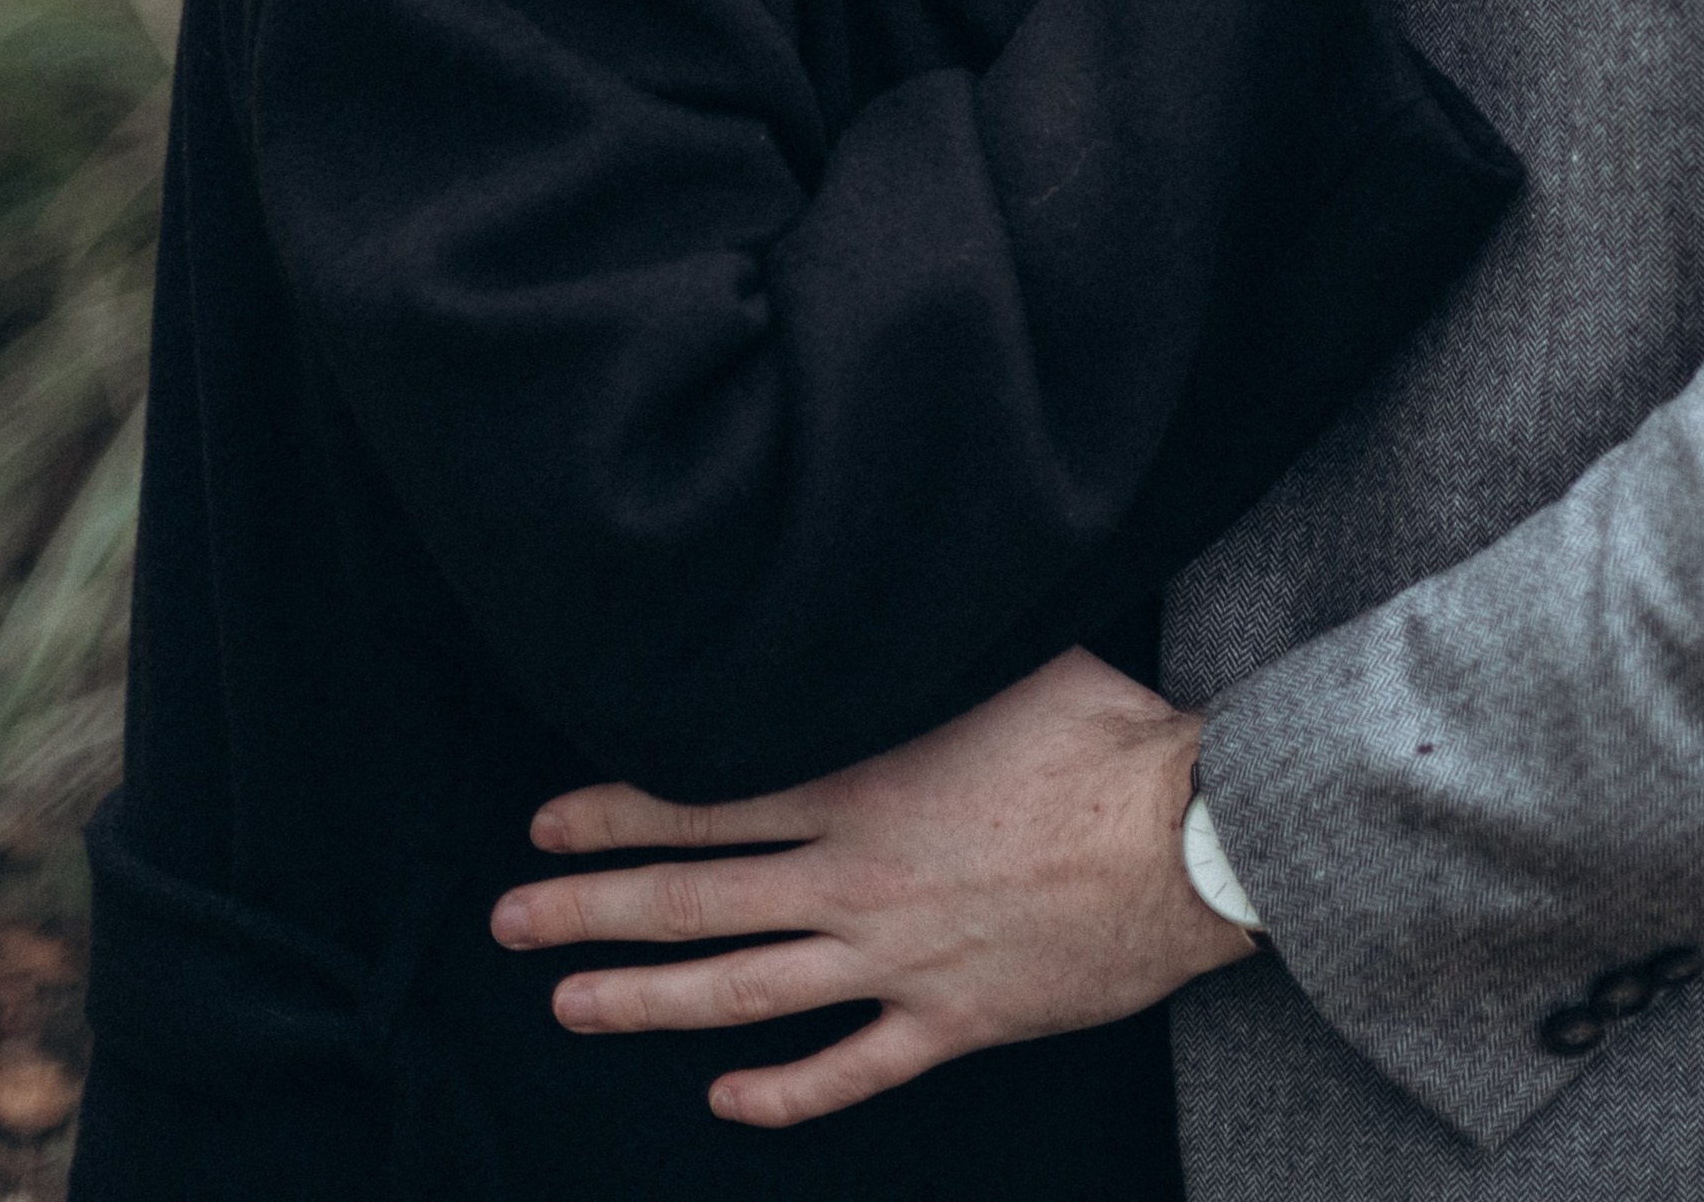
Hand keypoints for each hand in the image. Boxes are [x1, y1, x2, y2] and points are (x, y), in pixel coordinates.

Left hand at [487, 647, 1249, 1128]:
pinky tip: (725, 1100)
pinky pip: (851, 1069)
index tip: (547, 823)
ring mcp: (900, 959)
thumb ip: (915, 657)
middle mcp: (860, 877)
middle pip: (700, 900)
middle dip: (593, 911)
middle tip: (512, 922)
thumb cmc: (1106, 737)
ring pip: (748, 991)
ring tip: (571, 1008)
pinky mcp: (955, 1020)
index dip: (618, 814)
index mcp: (863, 783)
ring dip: (649, 1002)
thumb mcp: (999, 661)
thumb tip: (868, 603)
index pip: (708, 802)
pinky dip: (782, 1091)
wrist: (1192, 838)